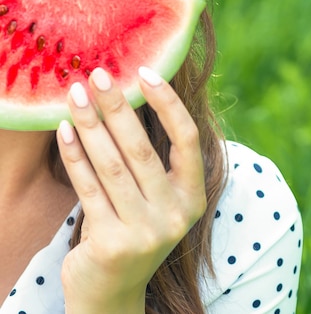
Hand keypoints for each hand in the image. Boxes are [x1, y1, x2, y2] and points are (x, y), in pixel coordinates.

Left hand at [56, 66, 206, 313]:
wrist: (112, 292)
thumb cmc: (132, 228)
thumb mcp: (154, 196)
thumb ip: (149, 157)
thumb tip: (124, 96)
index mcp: (193, 196)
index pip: (187, 139)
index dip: (168, 103)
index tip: (144, 72)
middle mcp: (175, 214)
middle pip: (142, 149)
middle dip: (117, 107)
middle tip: (98, 75)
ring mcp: (145, 232)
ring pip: (112, 165)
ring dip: (90, 124)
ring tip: (75, 95)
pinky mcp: (112, 243)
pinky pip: (89, 187)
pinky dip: (74, 155)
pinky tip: (63, 130)